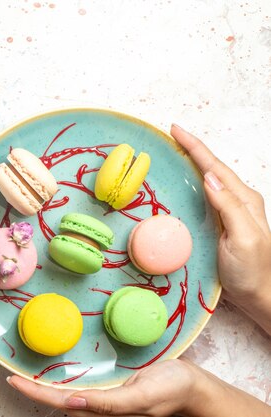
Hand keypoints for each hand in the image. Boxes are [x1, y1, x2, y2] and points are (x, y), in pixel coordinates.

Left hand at [7, 359, 198, 415]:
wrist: (194, 389)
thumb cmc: (172, 389)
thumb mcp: (143, 395)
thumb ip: (110, 403)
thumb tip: (72, 403)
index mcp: (105, 411)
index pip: (62, 404)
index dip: (36, 393)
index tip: (13, 380)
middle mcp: (100, 410)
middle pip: (59, 404)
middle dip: (34, 392)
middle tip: (10, 374)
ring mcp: (104, 403)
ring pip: (67, 400)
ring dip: (45, 389)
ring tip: (22, 376)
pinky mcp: (110, 395)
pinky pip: (81, 393)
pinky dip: (62, 386)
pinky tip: (53, 378)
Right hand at [170, 125, 270, 333]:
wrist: (261, 296)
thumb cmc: (253, 271)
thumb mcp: (243, 238)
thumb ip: (229, 206)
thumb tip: (209, 177)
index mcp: (243, 200)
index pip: (214, 166)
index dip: (195, 147)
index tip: (176, 130)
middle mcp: (237, 201)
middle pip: (212, 167)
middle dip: (192, 149)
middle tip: (171, 135)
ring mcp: (229, 212)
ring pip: (209, 179)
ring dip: (192, 164)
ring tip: (174, 152)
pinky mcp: (221, 224)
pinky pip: (205, 195)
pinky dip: (193, 183)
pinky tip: (184, 184)